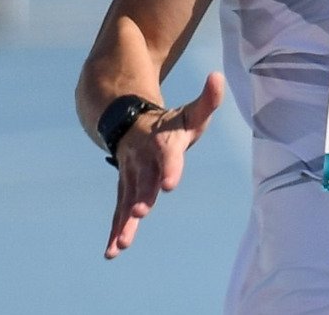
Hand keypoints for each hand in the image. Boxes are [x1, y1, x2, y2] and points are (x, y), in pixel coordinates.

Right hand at [105, 72, 225, 257]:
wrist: (133, 124)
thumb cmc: (171, 123)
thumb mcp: (192, 112)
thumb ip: (208, 99)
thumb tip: (218, 76)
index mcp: (161, 144)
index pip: (167, 156)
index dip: (169, 168)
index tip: (170, 184)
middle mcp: (143, 161)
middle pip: (143, 181)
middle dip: (141, 196)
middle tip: (141, 213)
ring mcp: (131, 176)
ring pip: (127, 200)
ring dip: (125, 222)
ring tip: (122, 245)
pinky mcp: (126, 189)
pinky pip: (119, 211)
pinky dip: (115, 231)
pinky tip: (111, 252)